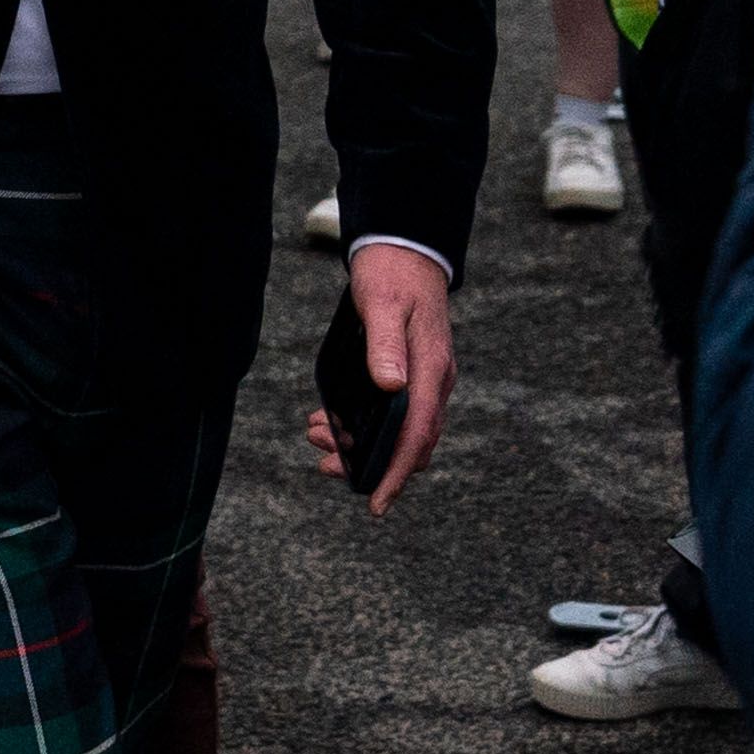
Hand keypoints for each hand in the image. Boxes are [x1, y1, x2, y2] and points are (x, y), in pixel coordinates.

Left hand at [296, 244, 455, 514]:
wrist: (405, 250)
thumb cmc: (392, 276)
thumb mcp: (384, 305)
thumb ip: (386, 345)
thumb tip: (390, 387)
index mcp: (431, 371)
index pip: (417, 435)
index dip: (396, 472)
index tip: (376, 503)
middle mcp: (435, 381)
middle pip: (409, 443)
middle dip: (370, 463)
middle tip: (324, 464)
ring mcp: (426, 379)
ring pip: (399, 431)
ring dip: (360, 444)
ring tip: (318, 437)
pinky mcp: (413, 374)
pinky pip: (394, 414)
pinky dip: (364, 426)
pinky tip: (331, 420)